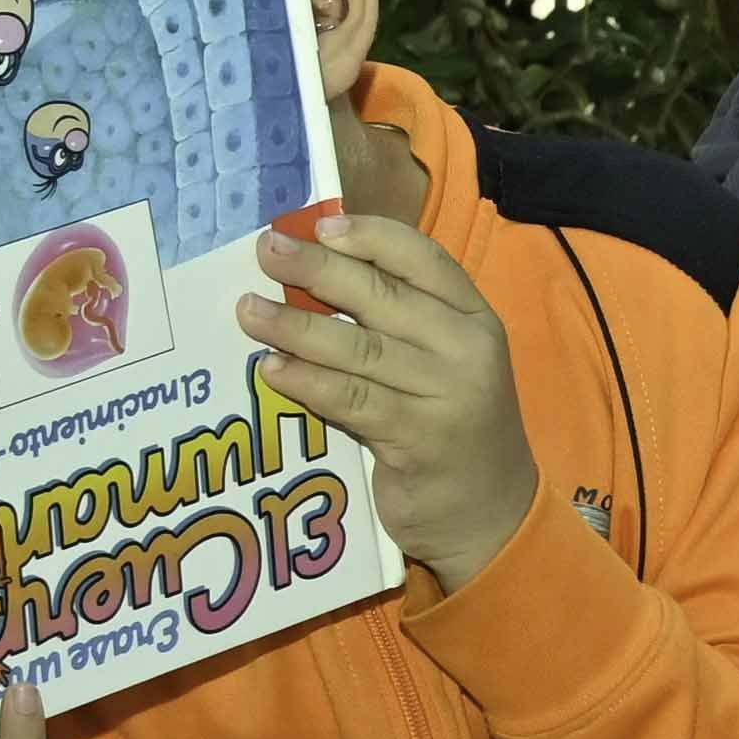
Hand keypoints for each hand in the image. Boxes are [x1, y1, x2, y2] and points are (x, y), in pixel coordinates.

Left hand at [243, 194, 542, 587]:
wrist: (489, 512)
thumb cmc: (452, 426)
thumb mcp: (443, 362)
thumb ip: (398, 322)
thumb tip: (313, 272)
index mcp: (475, 318)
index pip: (425, 259)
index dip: (371, 237)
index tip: (318, 226)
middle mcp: (468, 350)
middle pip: (384, 297)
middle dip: (318, 270)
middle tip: (266, 252)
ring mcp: (447, 396)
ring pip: (360, 349)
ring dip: (296, 326)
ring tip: (248, 311)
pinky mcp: (419, 440)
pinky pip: (351, 401)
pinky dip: (307, 383)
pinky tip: (272, 370)